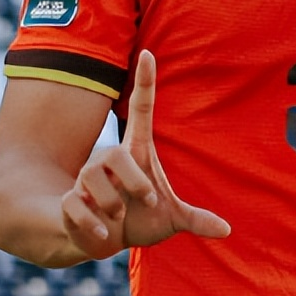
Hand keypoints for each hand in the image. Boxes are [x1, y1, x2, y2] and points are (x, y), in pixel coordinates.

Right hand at [58, 50, 230, 257]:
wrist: (107, 241)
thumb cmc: (141, 221)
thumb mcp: (171, 220)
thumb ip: (197, 220)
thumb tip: (227, 230)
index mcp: (137, 154)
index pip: (140, 109)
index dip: (144, 82)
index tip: (148, 53)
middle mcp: (109, 161)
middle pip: (115, 155)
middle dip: (134, 181)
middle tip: (148, 202)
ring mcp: (85, 180)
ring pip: (91, 180)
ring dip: (113, 205)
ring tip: (120, 219)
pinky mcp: (69, 201)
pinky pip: (74, 205)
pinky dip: (92, 225)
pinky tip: (105, 237)